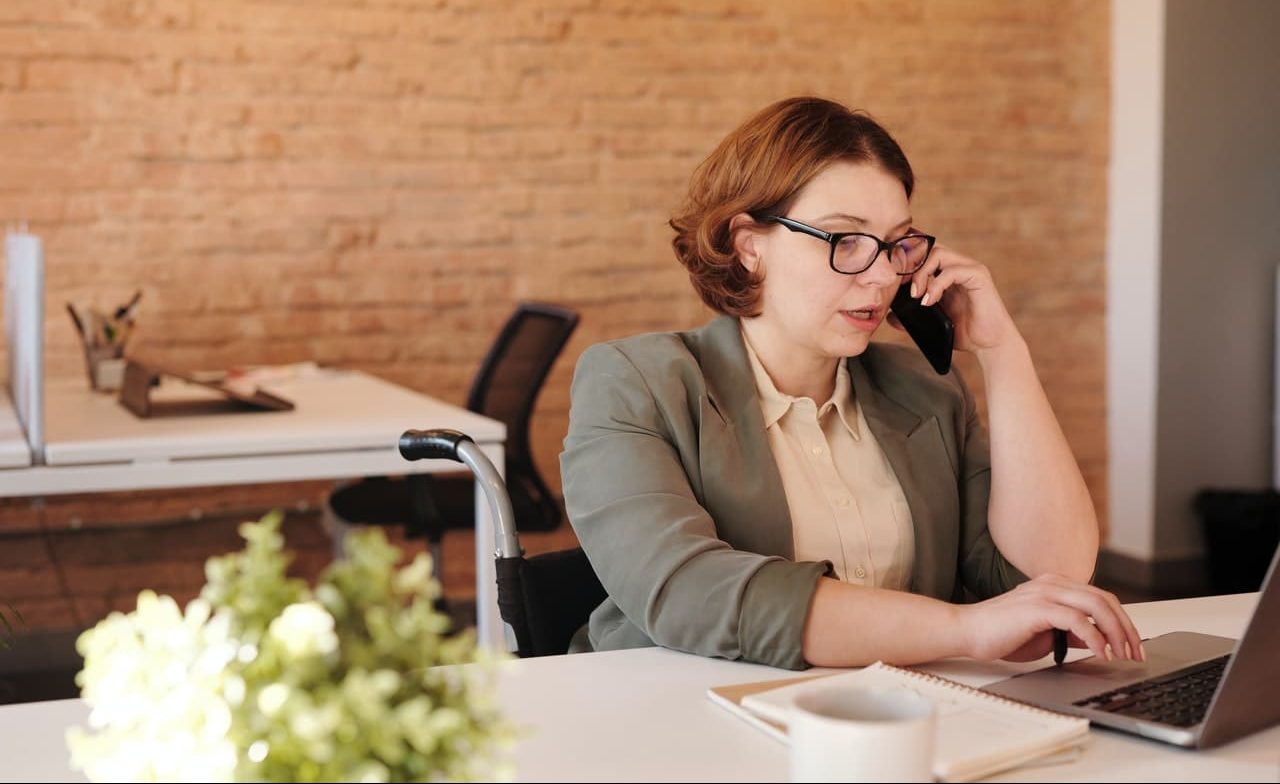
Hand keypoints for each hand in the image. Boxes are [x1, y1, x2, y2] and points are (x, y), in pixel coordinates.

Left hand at [904, 245, 1017, 354]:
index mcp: (947, 272)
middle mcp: (959, 265)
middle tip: (904, 289)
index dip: (906, 262)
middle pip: (929, 248)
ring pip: (938, 253)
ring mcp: (970, 269)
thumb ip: (912, 317)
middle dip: (911, 265)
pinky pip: (952, 271)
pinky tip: (929, 301)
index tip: (894, 282)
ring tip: (916, 296)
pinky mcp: (979, 276)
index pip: (924, 253)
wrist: (989, 344)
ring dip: (921, 273)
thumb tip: (890, 316)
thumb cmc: (964, 332)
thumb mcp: (932, 323)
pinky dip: (936, 285)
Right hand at [957, 574, 1144, 663]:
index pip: (1101, 598)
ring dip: (1116, 632)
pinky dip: (1094, 637)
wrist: (967, 631)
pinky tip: (1100, 653)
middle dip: (1126, 627)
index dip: (1122, 622)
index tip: (1132, 645)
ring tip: (1122, 654)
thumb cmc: (1001, 633)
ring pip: (1096, 605)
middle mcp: (1053, 584)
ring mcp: (1045, 593)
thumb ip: (1071, 633)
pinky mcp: (1037, 608)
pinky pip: (1077, 620)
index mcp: (1055, 585)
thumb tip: (1097, 641)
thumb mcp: (1045, 634)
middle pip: (1105, 599)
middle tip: (1135, 652)